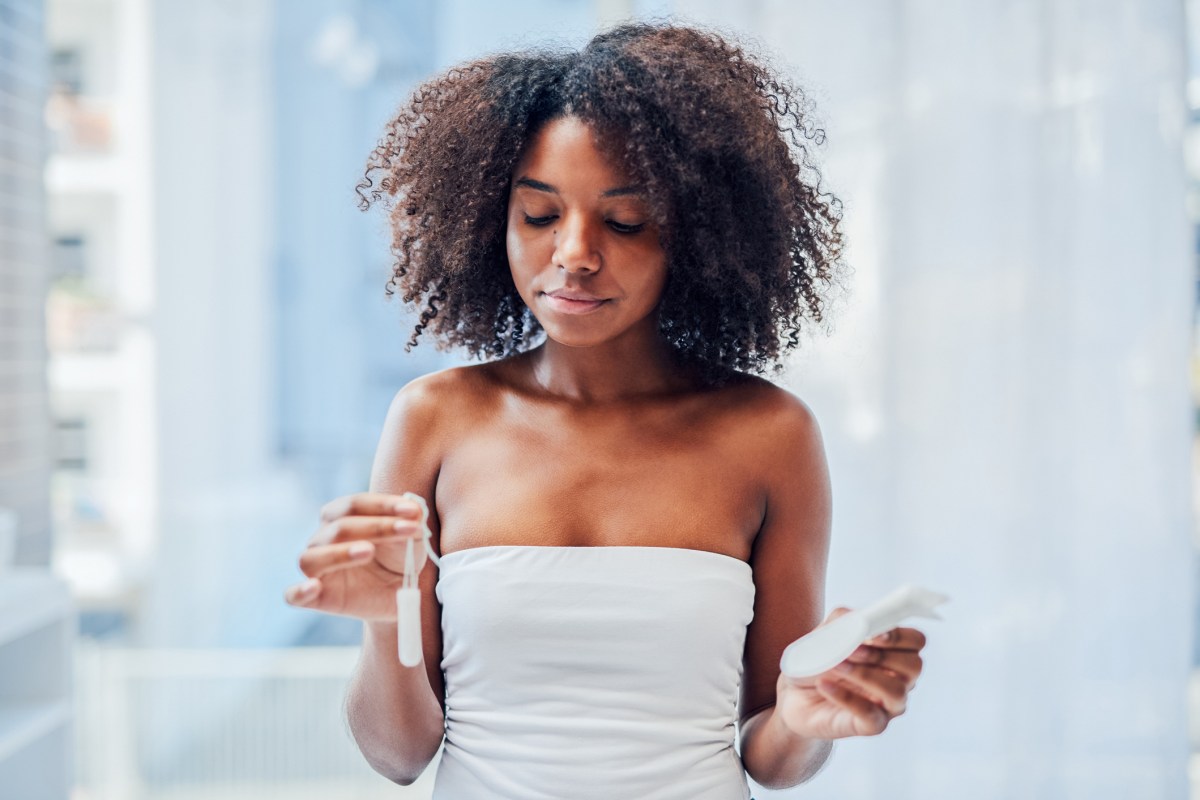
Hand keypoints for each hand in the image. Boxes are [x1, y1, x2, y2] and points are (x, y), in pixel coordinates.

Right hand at [283, 492, 428, 621]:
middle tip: (407, 529)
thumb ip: (411, 524)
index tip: (412, 511)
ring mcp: (316, 569)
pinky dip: (299, 591)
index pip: (353, 504)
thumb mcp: (411, 541)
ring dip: (340, 553)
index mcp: (340, 517)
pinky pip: (293, 595)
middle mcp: (322, 539)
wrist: (398, 595)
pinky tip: (314, 587)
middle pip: (338, 527)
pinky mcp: (315, 598)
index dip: (382, 505)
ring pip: (313, 557)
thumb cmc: (398, 559)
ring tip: (368, 551)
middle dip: (375, 526)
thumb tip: (414, 509)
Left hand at [775, 607, 925, 739]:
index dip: (899, 635)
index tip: (872, 633)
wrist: (795, 695)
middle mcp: (897, 678)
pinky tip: (824, 685)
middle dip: (882, 655)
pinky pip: (870, 714)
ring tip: (835, 666)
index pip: (915, 640)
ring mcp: (887, 704)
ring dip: (865, 675)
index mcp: (893, 651)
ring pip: (896, 691)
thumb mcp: (825, 633)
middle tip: (852, 650)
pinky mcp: (872, 725)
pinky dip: (846, 697)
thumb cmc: (818, 661)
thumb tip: (860, 622)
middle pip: (914, 666)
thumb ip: (844, 621)